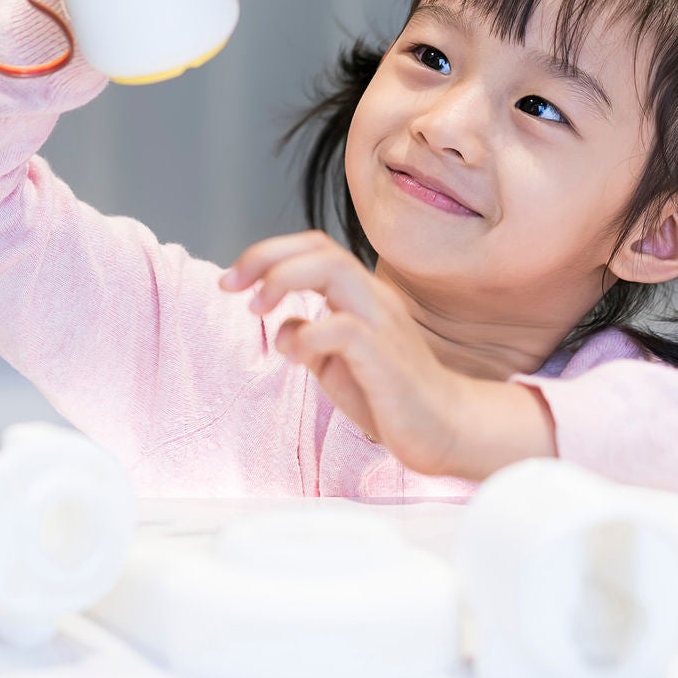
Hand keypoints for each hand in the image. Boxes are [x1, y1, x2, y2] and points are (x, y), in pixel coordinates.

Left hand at [219, 231, 555, 480]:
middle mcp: (372, 300)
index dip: (268, 254)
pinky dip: (309, 334)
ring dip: (284, 279)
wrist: (445, 430)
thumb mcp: (337, 365)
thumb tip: (284, 326)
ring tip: (257, 308)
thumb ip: (311, 339)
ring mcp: (383, 325)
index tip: (232, 280)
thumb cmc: (391, 397)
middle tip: (231, 286)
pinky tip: (293, 356)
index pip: (315, 249)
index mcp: (360, 297)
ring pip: (334, 270)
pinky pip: (344, 327)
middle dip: (266, 257)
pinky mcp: (387, 358)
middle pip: (320, 248)